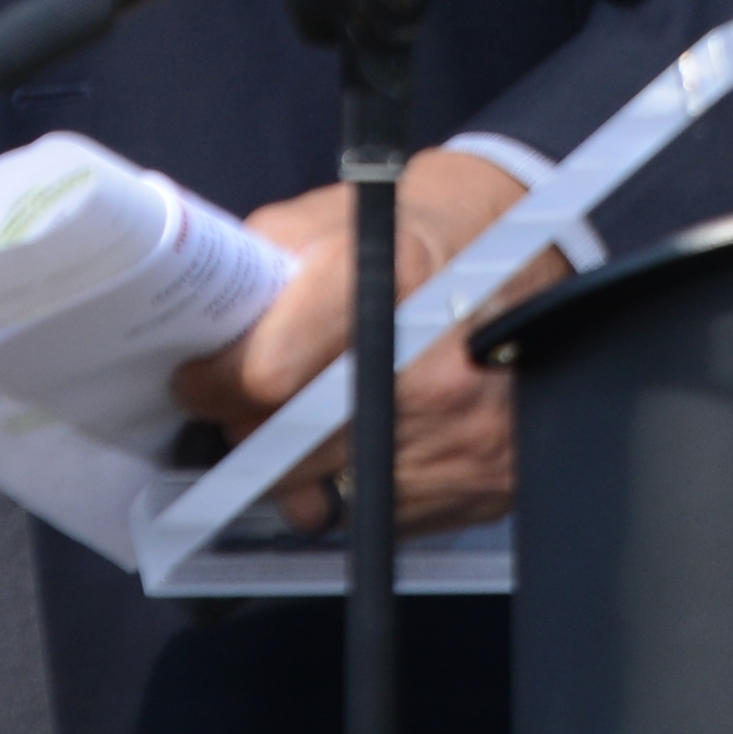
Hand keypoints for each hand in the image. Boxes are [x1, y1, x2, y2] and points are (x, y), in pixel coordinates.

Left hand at [174, 146, 563, 535]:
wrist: (532, 257)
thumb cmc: (420, 236)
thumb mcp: (333, 218)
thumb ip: (263, 268)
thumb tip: (200, 325)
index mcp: (385, 281)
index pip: (268, 373)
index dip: (218, 383)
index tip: (201, 381)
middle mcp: (429, 364)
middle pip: (289, 446)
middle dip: (250, 432)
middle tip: (247, 409)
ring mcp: (462, 430)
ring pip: (328, 493)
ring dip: (300, 468)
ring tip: (306, 424)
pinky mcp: (485, 481)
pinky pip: (381, 515)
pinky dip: (357, 485)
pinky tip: (366, 441)